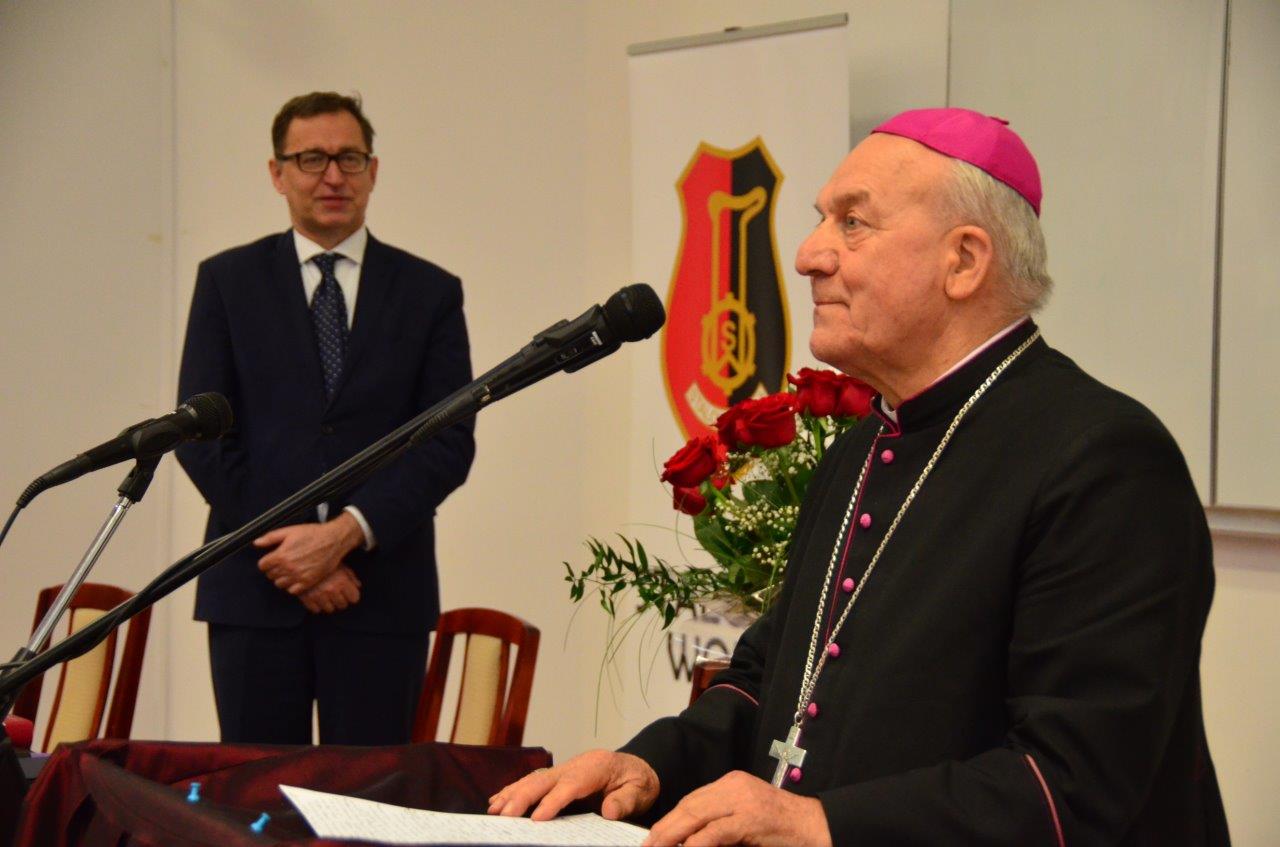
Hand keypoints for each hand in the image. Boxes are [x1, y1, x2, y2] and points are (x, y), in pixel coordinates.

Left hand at [254, 513, 363, 594]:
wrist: (333, 540)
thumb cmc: (312, 534)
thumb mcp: (289, 531)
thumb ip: (271, 537)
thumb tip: (256, 543)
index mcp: (280, 555)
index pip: (262, 566)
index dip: (266, 561)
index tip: (272, 558)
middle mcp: (287, 568)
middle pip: (270, 575)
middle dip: (274, 569)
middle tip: (282, 563)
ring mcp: (298, 576)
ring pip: (279, 584)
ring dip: (282, 578)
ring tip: (289, 571)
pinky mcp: (308, 582)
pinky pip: (292, 590)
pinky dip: (292, 586)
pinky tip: (296, 577)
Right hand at [299, 565, 361, 613]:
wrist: (299, 560)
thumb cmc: (322, 561)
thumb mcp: (339, 564)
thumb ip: (351, 576)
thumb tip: (358, 586)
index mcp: (341, 581)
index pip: (354, 598)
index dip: (352, 595)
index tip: (348, 593)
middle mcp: (331, 590)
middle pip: (342, 605)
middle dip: (341, 600)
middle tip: (336, 593)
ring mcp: (319, 595)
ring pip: (330, 609)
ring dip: (329, 603)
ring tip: (325, 594)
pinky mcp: (306, 599)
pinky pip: (316, 610)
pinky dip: (316, 605)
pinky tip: (316, 596)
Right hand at [487, 750, 658, 822]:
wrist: (638, 767)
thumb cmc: (638, 781)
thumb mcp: (640, 792)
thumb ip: (625, 801)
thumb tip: (609, 811)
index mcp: (596, 767)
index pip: (571, 785)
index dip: (553, 801)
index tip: (537, 818)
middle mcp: (576, 765)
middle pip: (545, 779)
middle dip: (522, 797)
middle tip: (504, 816)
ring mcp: (566, 768)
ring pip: (534, 779)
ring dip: (513, 793)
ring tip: (494, 810)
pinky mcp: (559, 776)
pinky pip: (534, 781)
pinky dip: (515, 789)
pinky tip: (499, 799)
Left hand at [643, 771, 831, 846]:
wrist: (817, 827)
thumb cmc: (783, 830)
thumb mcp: (748, 821)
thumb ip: (723, 824)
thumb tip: (692, 840)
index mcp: (732, 783)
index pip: (693, 799)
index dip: (671, 819)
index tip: (655, 836)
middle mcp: (734, 786)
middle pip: (689, 805)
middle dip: (665, 827)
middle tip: (648, 845)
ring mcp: (742, 800)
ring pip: (696, 815)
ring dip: (672, 835)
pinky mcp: (751, 819)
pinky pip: (716, 831)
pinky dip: (696, 843)